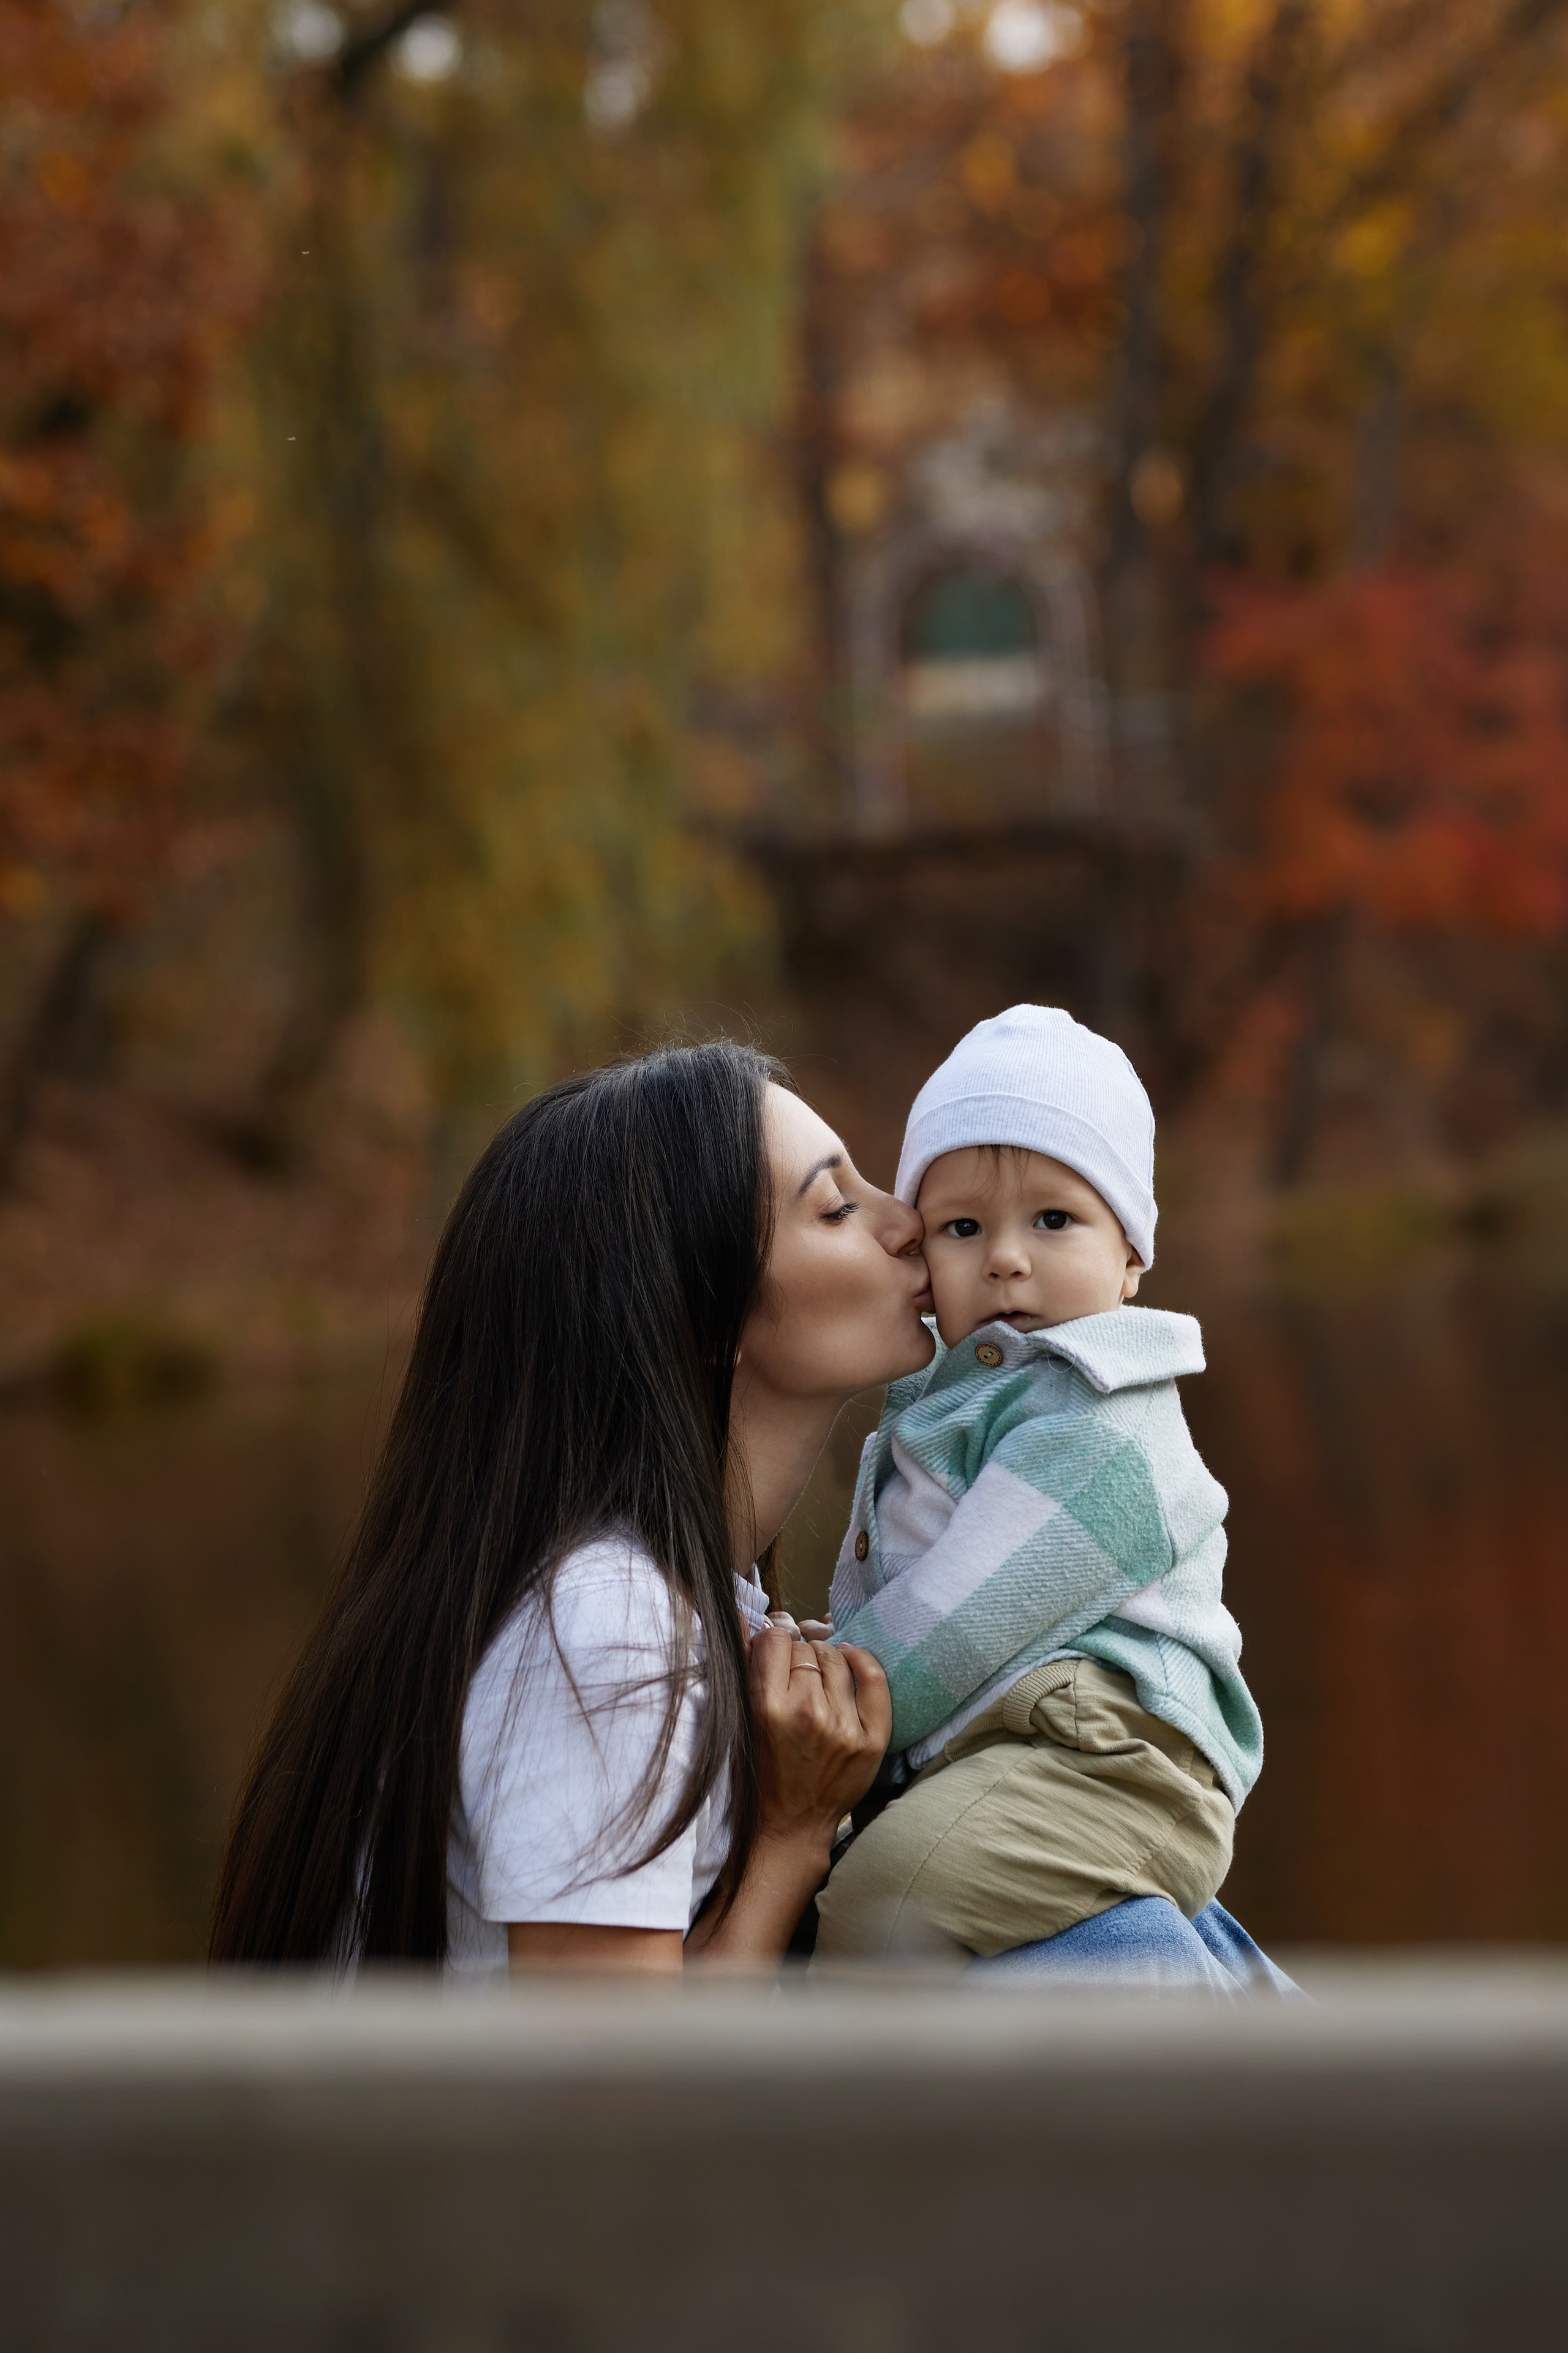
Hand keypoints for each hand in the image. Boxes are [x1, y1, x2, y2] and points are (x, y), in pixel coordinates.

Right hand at [746, 1624, 890, 1857]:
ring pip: (836, 1657)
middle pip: (806, 1648)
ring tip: (818, 1677)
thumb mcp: (743, 1720)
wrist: (791, 1823)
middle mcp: (806, 1713)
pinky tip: (851, 1659)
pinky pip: (873, 1677)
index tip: (774, 1655)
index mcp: (766, 1707)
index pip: (774, 1640)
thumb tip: (742, 1611)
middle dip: (799, 1655)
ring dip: (826, 1660)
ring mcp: (842, 1726)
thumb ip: (745, 1666)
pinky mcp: (871, 1739)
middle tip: (796, 1676)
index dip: (773, 1643)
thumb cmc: (761, 1771)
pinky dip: (862, 1661)